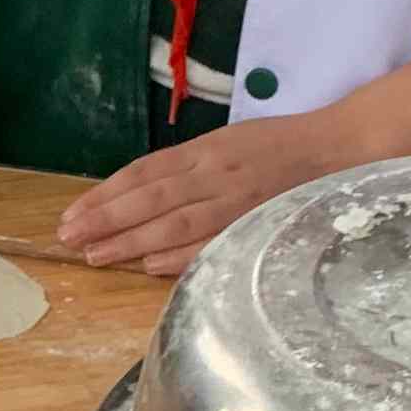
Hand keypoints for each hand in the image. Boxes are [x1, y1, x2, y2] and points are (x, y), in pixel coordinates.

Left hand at [57, 113, 347, 276]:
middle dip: (106, 219)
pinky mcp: (257, 223)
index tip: (74, 214)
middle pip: (150, 198)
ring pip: (173, 221)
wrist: (341, 149)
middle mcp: (215, 173)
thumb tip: (141, 196)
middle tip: (69, 238)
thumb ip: (188, 169)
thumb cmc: (281, 147)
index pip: (144, 173)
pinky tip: (149, 266)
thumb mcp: (229, 144)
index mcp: (205, 150)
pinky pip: (211, 242)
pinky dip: (179, 255)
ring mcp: (237, 200)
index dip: (106, 194)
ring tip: (95, 256)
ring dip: (131, 241)